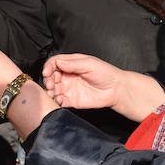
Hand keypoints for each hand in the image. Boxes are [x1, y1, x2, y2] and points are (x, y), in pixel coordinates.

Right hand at [43, 54, 164, 121]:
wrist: (116, 89)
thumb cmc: (106, 73)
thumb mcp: (89, 64)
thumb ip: (73, 63)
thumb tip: (58, 62)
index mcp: (71, 64)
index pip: (54, 63)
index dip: (48, 67)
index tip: (47, 72)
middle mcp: (68, 76)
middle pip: (51, 76)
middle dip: (48, 80)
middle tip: (50, 84)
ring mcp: (69, 88)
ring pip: (53, 89)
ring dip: (50, 90)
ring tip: (52, 92)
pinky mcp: (72, 100)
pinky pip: (59, 101)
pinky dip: (56, 101)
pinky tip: (58, 100)